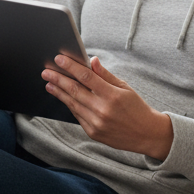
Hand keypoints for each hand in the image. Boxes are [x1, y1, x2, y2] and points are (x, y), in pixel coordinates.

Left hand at [43, 55, 172, 159]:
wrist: (147, 134)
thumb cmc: (137, 108)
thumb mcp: (125, 87)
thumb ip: (106, 75)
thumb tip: (91, 60)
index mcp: (112, 95)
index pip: (86, 76)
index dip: (70, 66)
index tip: (58, 59)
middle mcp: (102, 110)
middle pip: (75, 90)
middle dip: (58, 79)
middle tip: (46, 71)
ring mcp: (96, 123)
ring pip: (72, 104)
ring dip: (59, 93)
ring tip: (49, 83)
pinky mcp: (93, 132)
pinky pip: (77, 115)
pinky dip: (69, 105)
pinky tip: (63, 97)